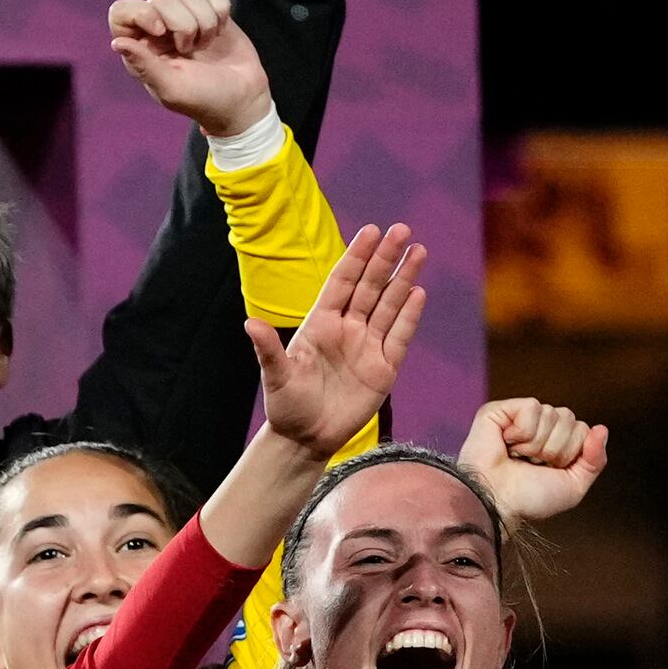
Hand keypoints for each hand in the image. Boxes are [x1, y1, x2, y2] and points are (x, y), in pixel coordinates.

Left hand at [105, 0, 272, 143]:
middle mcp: (158, 28)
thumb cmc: (202, 98)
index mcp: (140, 48)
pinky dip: (220, 9)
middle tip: (190, 50)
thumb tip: (117, 42)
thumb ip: (144, 65)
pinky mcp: (210, 8)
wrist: (242, 97)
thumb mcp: (170, 87)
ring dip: (204, 20)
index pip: (121, 12)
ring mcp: (184, 16)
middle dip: (182, 23)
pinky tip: (219, 32)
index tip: (160, 31)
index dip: (141, 13)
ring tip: (205, 45)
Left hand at [247, 219, 425, 458]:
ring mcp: (367, 346)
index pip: (341, 283)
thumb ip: (267, 349)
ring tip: (417, 250)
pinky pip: (399, 336)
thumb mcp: (275, 376)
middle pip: (369, 287)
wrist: (305, 438)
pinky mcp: (384, 367)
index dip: (356, 256)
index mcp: (320, 324)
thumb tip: (249, 324)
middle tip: (401, 230)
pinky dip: (408, 315)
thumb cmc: (286, 405)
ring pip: (389, 305)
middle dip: (385, 258)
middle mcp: (346, 329)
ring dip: (403, 279)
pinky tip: (417, 293)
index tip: (370, 230)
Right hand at [460, 396, 611, 525]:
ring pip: (552, 413)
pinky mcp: (497, 412)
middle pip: (569, 419)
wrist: (496, 503)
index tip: (547, 470)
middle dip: (556, 448)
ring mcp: (516, 418)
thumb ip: (595, 459)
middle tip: (531, 464)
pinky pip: (531, 407)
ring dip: (538, 444)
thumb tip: (601, 428)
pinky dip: (523, 431)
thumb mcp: (573, 486)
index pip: (582, 429)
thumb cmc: (527, 500)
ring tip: (516, 456)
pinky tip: (507, 443)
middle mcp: (536, 428)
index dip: (570, 453)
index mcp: (554, 443)